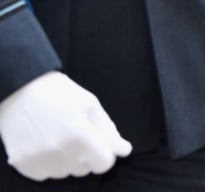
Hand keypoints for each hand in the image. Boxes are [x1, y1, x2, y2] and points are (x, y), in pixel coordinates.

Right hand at [0, 72, 131, 180]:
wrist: (20, 90)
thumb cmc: (59, 93)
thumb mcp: (89, 104)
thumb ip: (109, 130)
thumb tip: (125, 151)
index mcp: (80, 136)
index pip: (104, 163)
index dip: (105, 152)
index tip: (97, 140)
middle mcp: (60, 154)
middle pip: (85, 169)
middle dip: (86, 154)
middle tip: (75, 131)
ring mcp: (41, 162)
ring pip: (67, 172)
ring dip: (68, 159)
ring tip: (58, 135)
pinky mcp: (25, 166)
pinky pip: (47, 174)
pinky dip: (50, 163)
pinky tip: (45, 142)